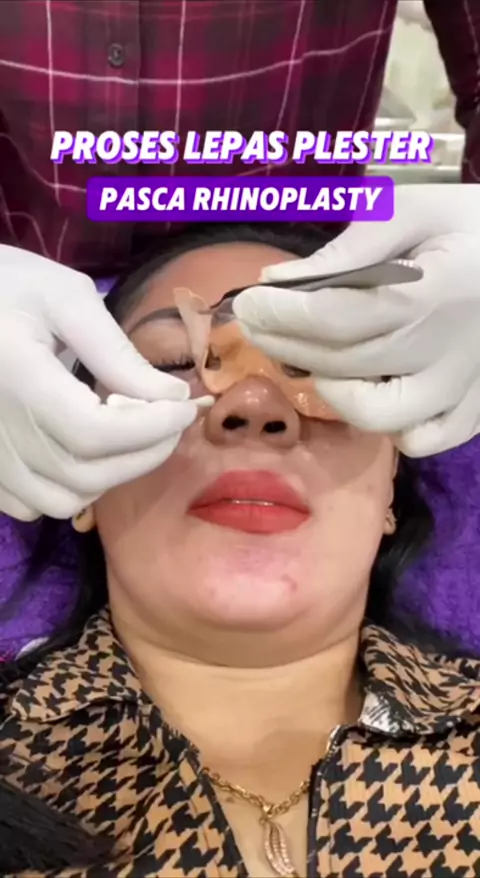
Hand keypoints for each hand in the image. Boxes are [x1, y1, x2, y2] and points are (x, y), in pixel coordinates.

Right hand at [0, 245, 199, 520]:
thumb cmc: (9, 286)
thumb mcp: (66, 298)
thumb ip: (118, 353)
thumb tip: (172, 397)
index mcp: (17, 376)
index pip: (93, 432)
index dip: (150, 429)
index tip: (184, 407)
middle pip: (86, 473)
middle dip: (146, 453)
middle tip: (171, 420)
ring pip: (63, 501)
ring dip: (111, 476)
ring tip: (131, 437)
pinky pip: (33, 505)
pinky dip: (70, 490)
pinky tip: (86, 453)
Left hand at [233, 185, 479, 456]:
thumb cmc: (477, 225)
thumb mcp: (418, 209)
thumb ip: (351, 246)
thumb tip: (279, 281)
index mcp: (435, 292)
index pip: (337, 317)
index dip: (282, 316)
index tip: (248, 302)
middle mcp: (449, 351)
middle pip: (344, 364)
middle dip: (284, 344)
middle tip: (257, 322)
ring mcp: (465, 389)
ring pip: (378, 415)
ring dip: (331, 390)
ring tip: (312, 358)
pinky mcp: (476, 410)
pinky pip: (421, 440)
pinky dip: (387, 425)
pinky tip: (369, 390)